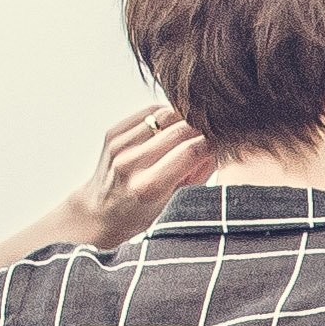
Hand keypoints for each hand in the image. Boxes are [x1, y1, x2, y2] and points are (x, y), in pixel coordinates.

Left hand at [59, 104, 216, 250]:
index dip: (214, 142)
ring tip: (192, 130)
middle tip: (214, 133)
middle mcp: (131, 162)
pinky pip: (149, 112)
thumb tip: (219, 145)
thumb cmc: (140, 213)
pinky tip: (171, 127)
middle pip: (180, 129)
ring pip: (166, 114)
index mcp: (149, 187)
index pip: (192, 151)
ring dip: (185, 119)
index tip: (225, 141)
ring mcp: (120, 145)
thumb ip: (199, 172)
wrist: (99, 211)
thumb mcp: (176, 200)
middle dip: (202, 128)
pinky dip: (166, 116)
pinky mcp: (113, 132)